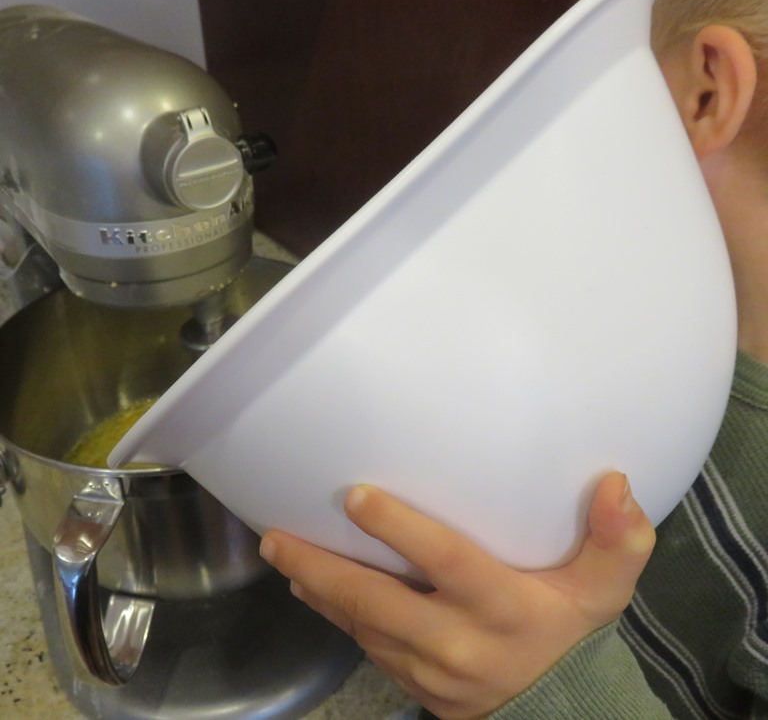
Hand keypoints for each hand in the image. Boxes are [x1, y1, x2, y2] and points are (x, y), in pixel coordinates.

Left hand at [259, 472, 654, 719]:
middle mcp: (460, 641)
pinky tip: (315, 590)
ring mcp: (432, 672)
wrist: (563, 712)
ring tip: (282, 554)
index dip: (401, 531)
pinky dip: (338, 617)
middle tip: (277, 537)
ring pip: (364, 628)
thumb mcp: (605, 588)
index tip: (357, 496)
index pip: (447, 563)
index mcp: (505, 607)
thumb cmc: (572, 631)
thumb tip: (614, 482)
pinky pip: (369, 649)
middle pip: (381, 603)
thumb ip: (618, 539)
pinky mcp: (417, 688)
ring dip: (321, 591)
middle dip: (324, 568)